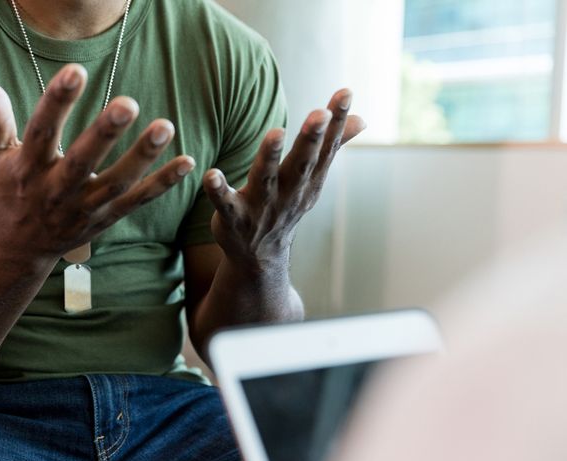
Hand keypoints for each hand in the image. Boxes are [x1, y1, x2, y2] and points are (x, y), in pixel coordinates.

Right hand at [0, 64, 195, 259]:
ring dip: (142, 157)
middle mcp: (56, 190)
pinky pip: (138, 201)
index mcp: (28, 169)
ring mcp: (84, 207)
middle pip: (82, 161)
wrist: (21, 247)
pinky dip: (163, 184)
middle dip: (104, 134)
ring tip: (164, 126)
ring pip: (116, 183)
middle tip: (128, 103)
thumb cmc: (9, 189)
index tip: (75, 71)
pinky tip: (187, 162)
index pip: (41, 132)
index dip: (57, 102)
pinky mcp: (107, 217)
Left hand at [203, 89, 364, 268]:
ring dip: (270, 157)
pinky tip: (210, 174)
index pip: (325, 148)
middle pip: (302, 164)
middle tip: (319, 113)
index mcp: (308, 180)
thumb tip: (362, 119)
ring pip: (265, 180)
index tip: (345, 93)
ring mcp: (261, 207)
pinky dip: (218, 190)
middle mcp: (289, 192)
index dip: (336, 121)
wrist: (260, 256)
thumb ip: (333, 146)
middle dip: (311, 139)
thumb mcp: (312, 178)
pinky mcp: (233, 218)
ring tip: (275, 133)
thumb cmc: (286, 205)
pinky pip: (224, 203)